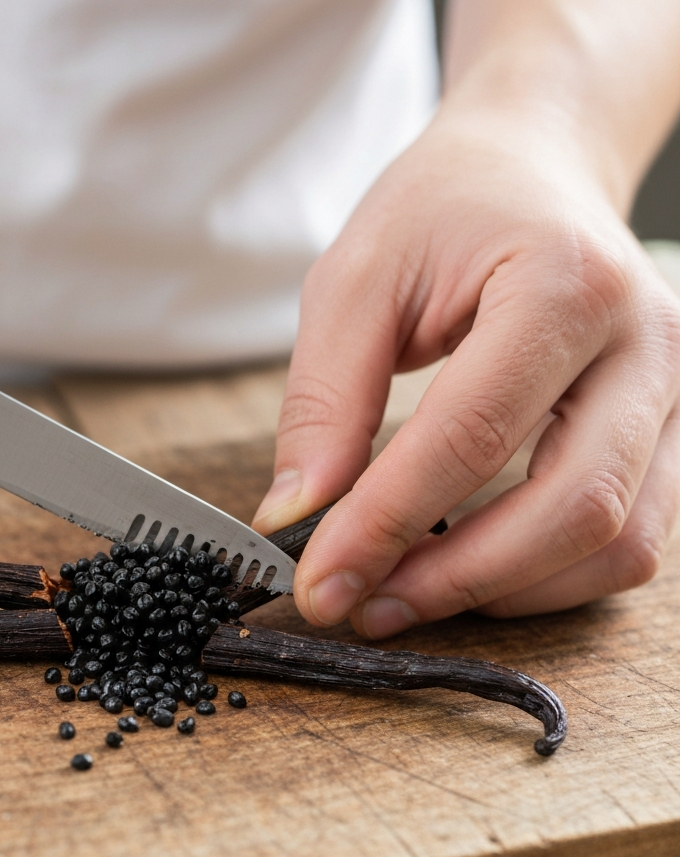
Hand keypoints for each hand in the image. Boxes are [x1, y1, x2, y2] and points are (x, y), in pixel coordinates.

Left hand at [253, 107, 679, 636]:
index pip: (472, 436)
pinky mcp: (670, 432)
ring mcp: (675, 393)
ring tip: (403, 593)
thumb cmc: (443, 212)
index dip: (387, 525)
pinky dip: (544, 577)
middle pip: (573, 507)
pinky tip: (468, 567)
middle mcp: (649, 345)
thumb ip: (324, 401)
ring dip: (504, 591)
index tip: (318, 582)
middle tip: (362, 606)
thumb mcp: (357, 282)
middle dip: (457, 579)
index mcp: (564, 286)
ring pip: (616, 542)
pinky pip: (629, 540)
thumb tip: (295, 515)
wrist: (533, 169)